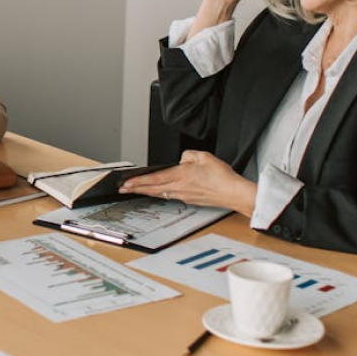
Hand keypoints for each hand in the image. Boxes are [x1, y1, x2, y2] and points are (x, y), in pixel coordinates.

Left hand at [118, 150, 256, 214]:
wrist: (233, 193)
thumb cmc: (222, 177)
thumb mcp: (204, 156)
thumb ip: (188, 155)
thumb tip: (182, 160)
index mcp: (180, 176)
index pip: (153, 179)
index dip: (137, 181)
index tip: (126, 183)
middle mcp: (179, 188)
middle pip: (151, 189)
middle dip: (135, 189)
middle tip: (122, 189)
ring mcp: (183, 196)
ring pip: (159, 193)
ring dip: (146, 191)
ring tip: (135, 190)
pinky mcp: (190, 200)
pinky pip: (170, 195)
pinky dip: (160, 193)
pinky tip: (158, 191)